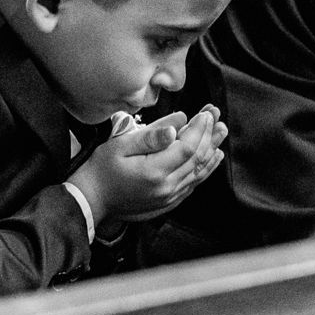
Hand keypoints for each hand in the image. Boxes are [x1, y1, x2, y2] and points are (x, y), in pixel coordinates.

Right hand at [66, 105, 227, 224]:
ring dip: (212, 150)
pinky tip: (212, 157)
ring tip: (221, 133)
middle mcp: (166, 186)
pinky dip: (205, 169)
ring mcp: (169, 196)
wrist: (93, 200)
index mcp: (154, 171)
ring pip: (199, 172)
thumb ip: (151, 135)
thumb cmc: (102, 170)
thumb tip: (177, 124)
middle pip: (197, 158)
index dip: (199, 128)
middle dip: (210, 135)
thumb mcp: (120, 145)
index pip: (187, 146)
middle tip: (217, 117)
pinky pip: (193, 184)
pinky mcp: (168, 201)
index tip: (205, 113)